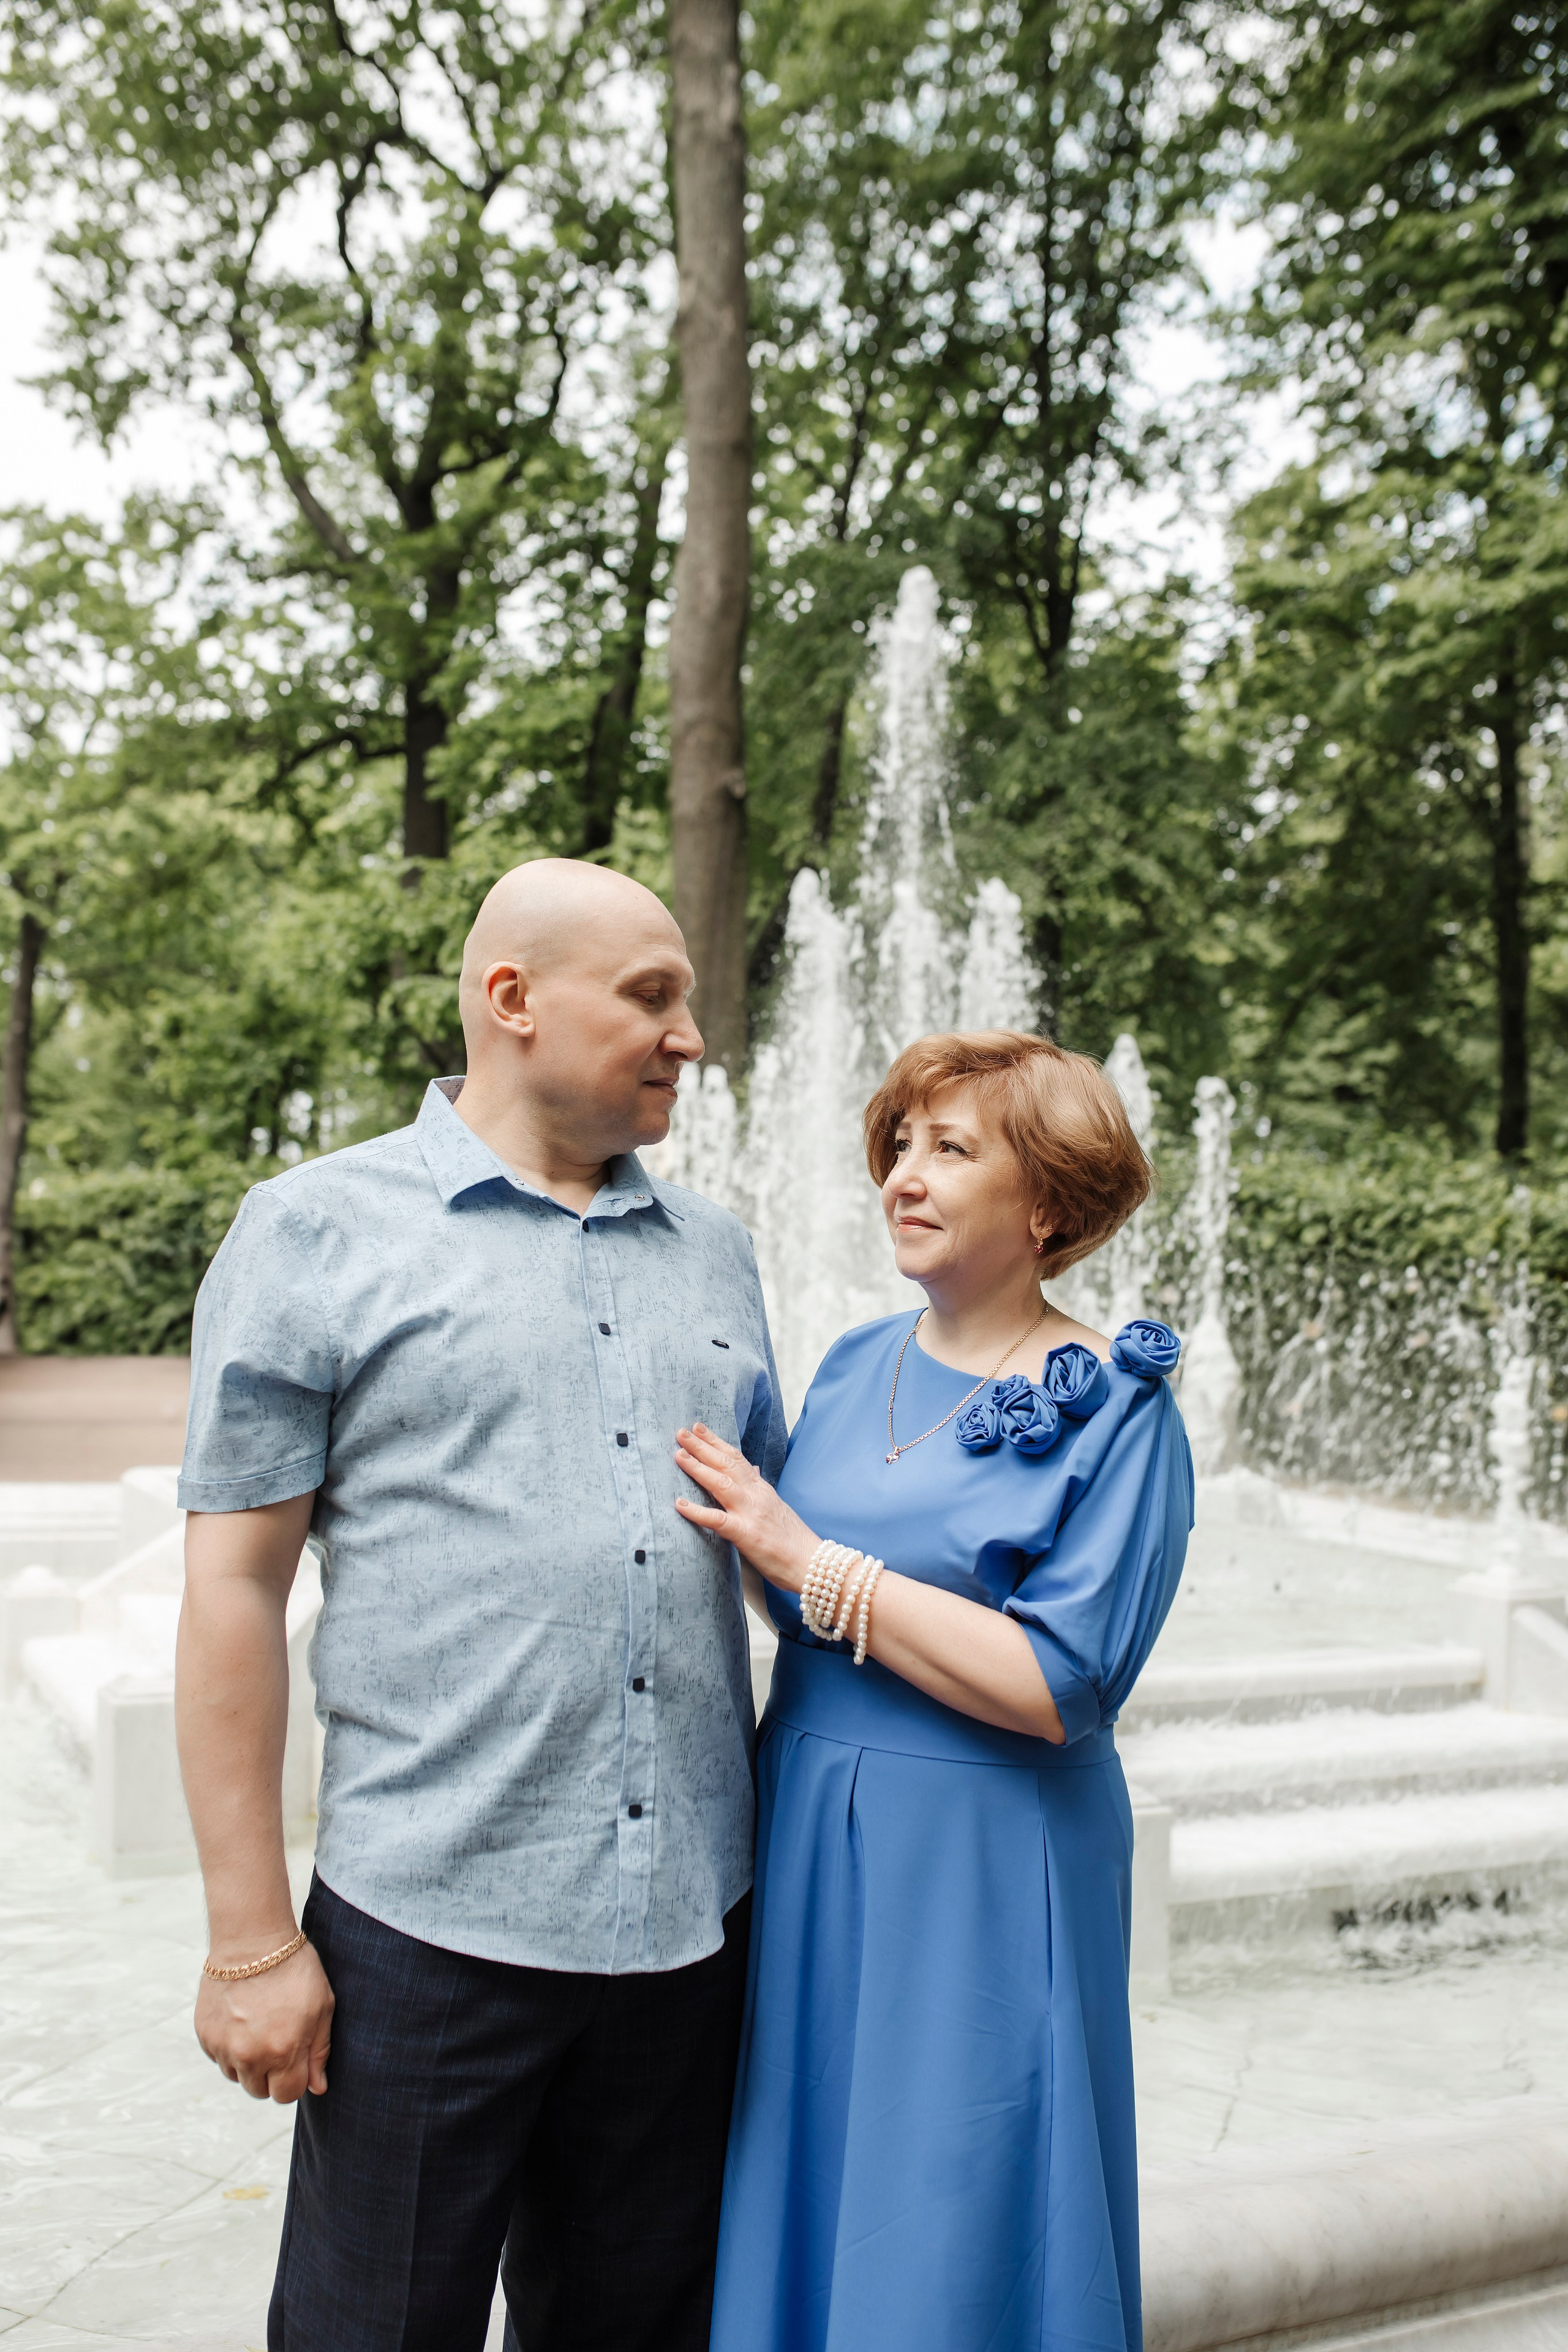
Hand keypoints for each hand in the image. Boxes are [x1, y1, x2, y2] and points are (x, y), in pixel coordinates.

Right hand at [194, 1938, 334, 2103]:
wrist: (251, 1939)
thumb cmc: (293, 1969)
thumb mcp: (322, 2007)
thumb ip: (319, 2052)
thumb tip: (317, 2087)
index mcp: (283, 2052)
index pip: (286, 2095)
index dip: (295, 2080)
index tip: (296, 2060)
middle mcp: (250, 2056)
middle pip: (259, 2091)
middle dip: (271, 2074)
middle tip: (278, 2041)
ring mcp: (224, 2047)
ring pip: (237, 2076)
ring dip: (248, 2062)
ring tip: (259, 2026)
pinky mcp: (205, 2036)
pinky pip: (219, 2057)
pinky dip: (230, 2047)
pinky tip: (241, 2019)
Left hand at [674, 1423, 816, 1590]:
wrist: (812, 1562)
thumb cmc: (793, 1540)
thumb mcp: (777, 1506)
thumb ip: (760, 1487)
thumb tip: (751, 1468)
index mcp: (762, 1489)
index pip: (736, 1458)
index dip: (716, 1442)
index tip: (699, 1429)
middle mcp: (756, 1495)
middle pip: (726, 1464)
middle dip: (702, 1447)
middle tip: (681, 1432)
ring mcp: (751, 1513)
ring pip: (721, 1483)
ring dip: (698, 1468)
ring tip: (679, 1455)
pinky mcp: (746, 1534)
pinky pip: (717, 1520)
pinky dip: (698, 1511)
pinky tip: (680, 1504)